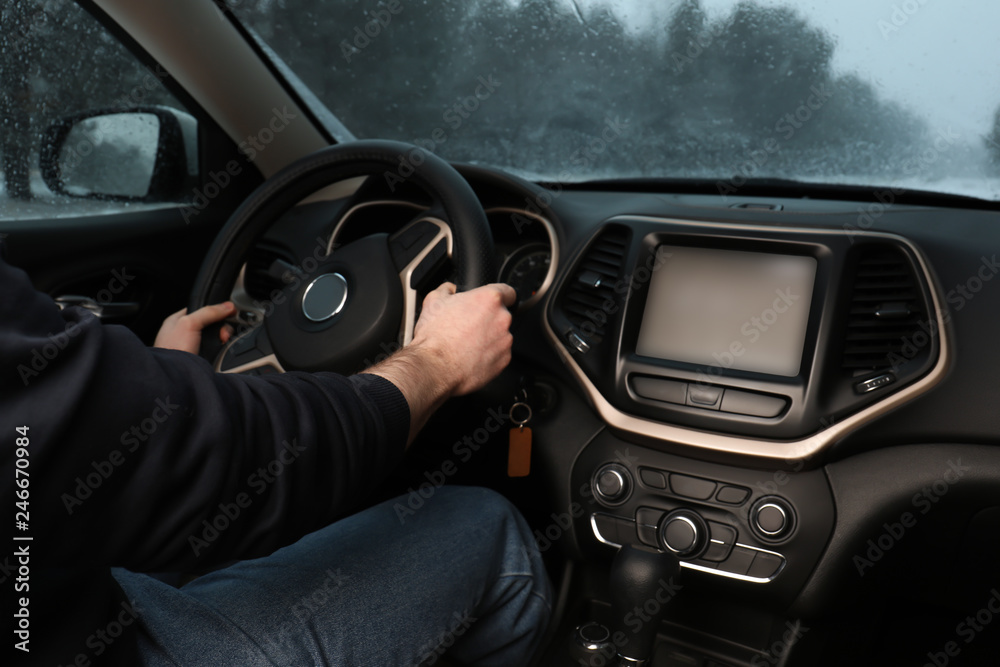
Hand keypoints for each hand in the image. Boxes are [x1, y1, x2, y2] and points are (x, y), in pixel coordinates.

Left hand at [154, 302, 235, 353]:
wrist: (174, 377)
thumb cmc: (171, 350)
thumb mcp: (189, 323)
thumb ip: (208, 312)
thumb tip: (226, 306)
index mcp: (178, 320)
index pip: (201, 309)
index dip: (215, 309)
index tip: (228, 311)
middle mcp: (185, 333)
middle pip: (211, 324)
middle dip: (221, 328)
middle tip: (223, 333)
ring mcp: (193, 347)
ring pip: (215, 338)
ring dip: (221, 340)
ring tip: (222, 342)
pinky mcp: (201, 359)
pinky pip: (216, 351)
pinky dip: (220, 351)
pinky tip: (218, 352)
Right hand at [363, 282, 515, 445]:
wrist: (434, 367)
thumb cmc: (435, 336)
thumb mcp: (433, 300)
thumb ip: (447, 289)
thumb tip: (450, 289)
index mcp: (489, 299)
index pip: (508, 291)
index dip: (501, 296)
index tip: (493, 302)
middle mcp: (502, 319)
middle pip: (501, 315)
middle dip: (487, 320)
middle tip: (468, 327)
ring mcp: (505, 341)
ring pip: (500, 336)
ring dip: (488, 338)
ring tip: (467, 344)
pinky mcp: (504, 360)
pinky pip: (499, 354)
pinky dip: (489, 355)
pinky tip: (471, 356)